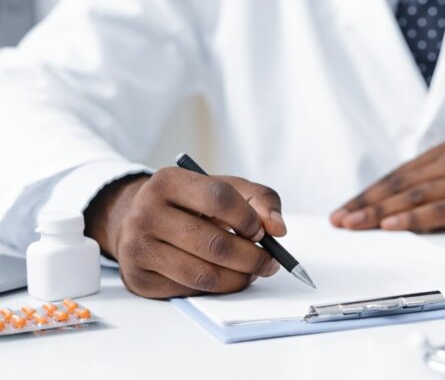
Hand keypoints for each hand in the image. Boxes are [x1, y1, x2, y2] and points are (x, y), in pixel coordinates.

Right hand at [84, 168, 286, 297]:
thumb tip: (278, 229)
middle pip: (214, 243)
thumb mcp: (224, 188)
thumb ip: (260, 200)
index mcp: (168, 181)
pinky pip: (189, 291)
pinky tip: (225, 278)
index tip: (261, 231)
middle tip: (269, 262)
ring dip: (238, 278)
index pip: (218, 199)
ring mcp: (138, 248)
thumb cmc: (191, 203)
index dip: (247, 218)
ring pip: (203, 274)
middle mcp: (146, 213)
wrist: (139, 219)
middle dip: (252, 257)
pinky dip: (216, 289)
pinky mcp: (138, 279)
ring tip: (252, 272)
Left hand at [330, 142, 444, 232]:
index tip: (342, 212)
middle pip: (400, 185)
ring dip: (382, 213)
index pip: (395, 176)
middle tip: (342, 221)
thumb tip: (371, 215)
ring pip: (416, 196)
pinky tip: (392, 226)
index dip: (366, 195)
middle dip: (367, 205)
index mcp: (444, 153)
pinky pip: (440, 210)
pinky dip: (413, 219)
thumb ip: (418, 195)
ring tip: (358, 225)